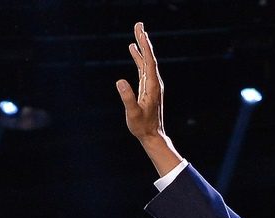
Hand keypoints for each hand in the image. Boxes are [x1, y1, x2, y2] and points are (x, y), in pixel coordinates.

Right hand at [116, 23, 166, 143]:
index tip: (141, 32)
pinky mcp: (147, 87)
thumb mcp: (133, 113)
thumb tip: (120, 81)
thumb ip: (127, 98)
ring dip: (141, 46)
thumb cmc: (142, 126)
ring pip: (146, 61)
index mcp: (152, 86)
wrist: (152, 135)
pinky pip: (143, 68)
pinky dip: (139, 57)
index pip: (149, 62)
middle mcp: (154, 83)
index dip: (145, 46)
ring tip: (137, 31)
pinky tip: (133, 50)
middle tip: (139, 24)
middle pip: (149, 58)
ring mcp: (151, 84)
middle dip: (144, 40)